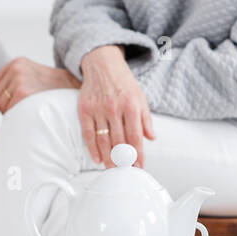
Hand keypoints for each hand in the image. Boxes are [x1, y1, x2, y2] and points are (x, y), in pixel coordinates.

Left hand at [0, 57, 80, 112]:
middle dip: (4, 107)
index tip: (7, 107)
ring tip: (26, 115)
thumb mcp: (37, 76)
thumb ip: (19, 82)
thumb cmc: (59, 89)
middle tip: (19, 114)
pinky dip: (15, 118)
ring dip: (10, 113)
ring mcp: (19, 81)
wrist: (78, 90)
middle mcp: (16, 69)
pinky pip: (9, 111)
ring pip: (1, 105)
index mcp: (18, 63)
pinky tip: (28, 118)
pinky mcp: (23, 94)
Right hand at [78, 45, 155, 167]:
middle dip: (123, 159)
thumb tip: (151, 138)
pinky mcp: (85, 109)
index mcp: (131, 105)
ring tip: (112, 169)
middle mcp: (115, 108)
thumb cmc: (124, 83)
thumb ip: (146, 119)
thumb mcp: (141, 97)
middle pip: (119, 141)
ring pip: (103, 140)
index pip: (135, 136)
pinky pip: (88, 133)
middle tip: (125, 171)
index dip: (138, 153)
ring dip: (108, 158)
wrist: (103, 64)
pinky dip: (92, 148)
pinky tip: (97, 159)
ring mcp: (98, 109)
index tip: (139, 165)